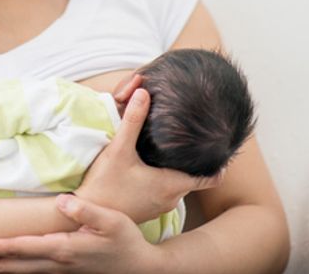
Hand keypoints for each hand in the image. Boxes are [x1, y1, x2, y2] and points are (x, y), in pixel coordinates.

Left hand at [0, 195, 159, 273]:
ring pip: (16, 273)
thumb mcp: (111, 220)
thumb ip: (85, 211)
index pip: (19, 249)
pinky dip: (8, 271)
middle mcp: (55, 264)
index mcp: (62, 249)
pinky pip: (28, 273)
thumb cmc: (126, 240)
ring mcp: (58, 271)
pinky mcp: (62, 271)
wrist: (142, 268)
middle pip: (10, 267)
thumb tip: (61, 202)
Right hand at [73, 81, 222, 223]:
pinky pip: (165, 193)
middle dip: (194, 162)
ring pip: (178, 186)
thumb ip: (133, 120)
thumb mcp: (119, 149)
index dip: (219, 164)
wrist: (87, 216)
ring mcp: (159, 207)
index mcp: (172, 184)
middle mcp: (171, 199)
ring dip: (176, 171)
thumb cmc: (104, 185)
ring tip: (172, 152)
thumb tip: (143, 91)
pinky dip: (164, 181)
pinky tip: (151, 168)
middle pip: (194, 179)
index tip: (221, 149)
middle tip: (192, 142)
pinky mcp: (147, 210)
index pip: (211, 178)